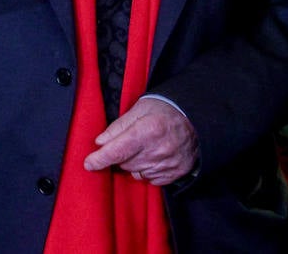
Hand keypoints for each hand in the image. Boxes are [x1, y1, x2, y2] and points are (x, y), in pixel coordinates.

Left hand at [83, 97, 197, 185]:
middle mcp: (158, 150)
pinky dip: (148, 170)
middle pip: (124, 163)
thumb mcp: (141, 108)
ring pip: (136, 173)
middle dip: (121, 155)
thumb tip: (100, 142)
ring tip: (146, 147)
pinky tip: (155, 156)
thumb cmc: (167, 110)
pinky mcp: (174, 174)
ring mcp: (167, 164)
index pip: (117, 150)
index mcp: (148, 130)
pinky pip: (150, 179)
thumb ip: (119, 126)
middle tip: (130, 141)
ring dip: (135, 163)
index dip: (100, 159)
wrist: (198, 120)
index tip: (88, 163)